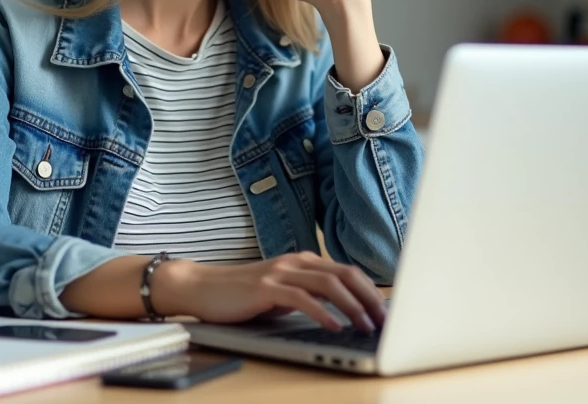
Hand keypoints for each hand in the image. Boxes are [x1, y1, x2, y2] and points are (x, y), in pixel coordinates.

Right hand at [154, 252, 386, 331]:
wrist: (200, 287)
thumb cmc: (240, 296)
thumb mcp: (280, 295)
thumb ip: (306, 297)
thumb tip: (340, 314)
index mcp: (302, 262)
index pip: (347, 271)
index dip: (370, 291)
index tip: (387, 311)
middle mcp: (295, 262)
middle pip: (345, 274)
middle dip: (370, 297)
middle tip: (386, 320)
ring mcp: (280, 273)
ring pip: (328, 284)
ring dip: (352, 306)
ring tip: (366, 325)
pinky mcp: (264, 288)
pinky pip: (301, 298)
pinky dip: (322, 312)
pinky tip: (334, 326)